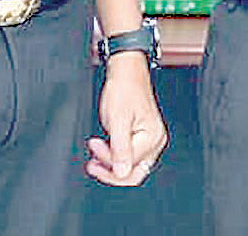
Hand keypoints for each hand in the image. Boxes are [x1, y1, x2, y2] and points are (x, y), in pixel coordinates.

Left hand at [87, 53, 167, 186]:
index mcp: (153, 137)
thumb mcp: (117, 120)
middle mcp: (155, 141)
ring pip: (130, 168)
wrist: (126, 73)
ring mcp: (150, 141)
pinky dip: (114, 158)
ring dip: (110, 165)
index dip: (107, 160)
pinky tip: (103, 151)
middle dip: (110, 171)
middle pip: (134, 173)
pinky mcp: (142, 139)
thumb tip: (121, 173)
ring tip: (95, 156)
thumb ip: (120, 149)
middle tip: (92, 164)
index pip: (129, 165)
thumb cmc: (123, 90)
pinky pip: (129, 158)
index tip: (94, 146)